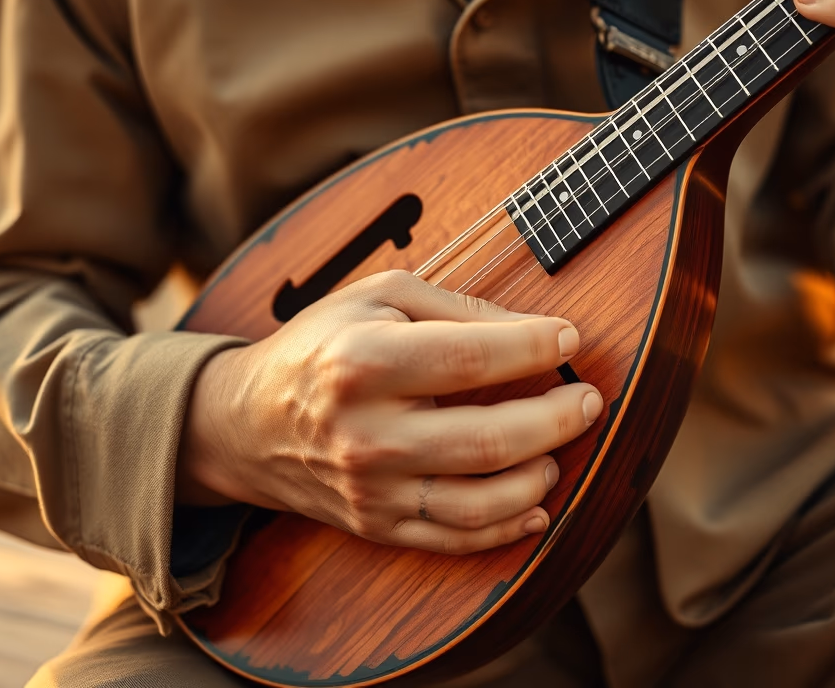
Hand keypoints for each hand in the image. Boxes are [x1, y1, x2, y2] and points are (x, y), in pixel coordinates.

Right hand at [178, 270, 602, 554]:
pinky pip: (455, 538)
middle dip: (558, 419)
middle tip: (588, 400)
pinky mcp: (376, 525)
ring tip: (558, 450)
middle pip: (488, 438)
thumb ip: (457, 306)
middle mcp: (366, 432)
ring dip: (540, 476)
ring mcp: (371, 488)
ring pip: (480, 501)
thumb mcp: (376, 297)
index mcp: (363, 361)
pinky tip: (537, 504)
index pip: (472, 358)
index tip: (570, 339)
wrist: (246, 424)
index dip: (535, 348)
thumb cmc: (320, 347)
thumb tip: (535, 331)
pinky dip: (508, 527)